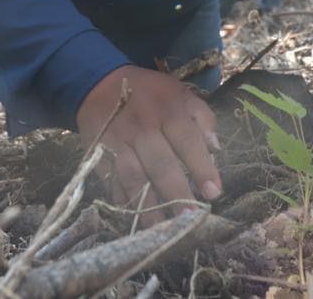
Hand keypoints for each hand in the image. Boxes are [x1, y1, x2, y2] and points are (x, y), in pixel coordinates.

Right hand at [76, 65, 220, 226]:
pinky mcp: (98, 153)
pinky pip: (110, 181)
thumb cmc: (149, 92)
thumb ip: (202, 118)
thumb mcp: (180, 93)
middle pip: (160, 164)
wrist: (99, 82)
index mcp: (168, 110)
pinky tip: (134, 218)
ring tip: (161, 231)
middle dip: (176, 194)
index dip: (201, 167)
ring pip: (133, 177)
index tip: (214, 193)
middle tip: (189, 219)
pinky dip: (121, 201)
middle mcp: (143, 127)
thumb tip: (215, 148)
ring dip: (147, 206)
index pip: (188, 141)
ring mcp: (118, 141)